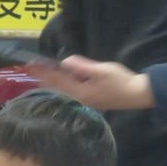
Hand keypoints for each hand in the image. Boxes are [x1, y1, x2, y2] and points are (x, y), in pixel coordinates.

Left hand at [25, 55, 154, 111]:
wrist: (136, 95)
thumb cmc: (121, 81)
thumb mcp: (101, 70)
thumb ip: (82, 67)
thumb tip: (65, 62)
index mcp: (81, 92)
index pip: (58, 80)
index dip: (44, 72)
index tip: (32, 65)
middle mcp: (81, 100)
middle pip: (57, 89)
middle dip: (44, 79)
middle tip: (31, 71)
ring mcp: (86, 103)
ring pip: (63, 93)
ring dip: (51, 84)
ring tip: (39, 78)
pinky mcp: (91, 102)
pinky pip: (70, 95)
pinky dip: (61, 88)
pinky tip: (58, 85)